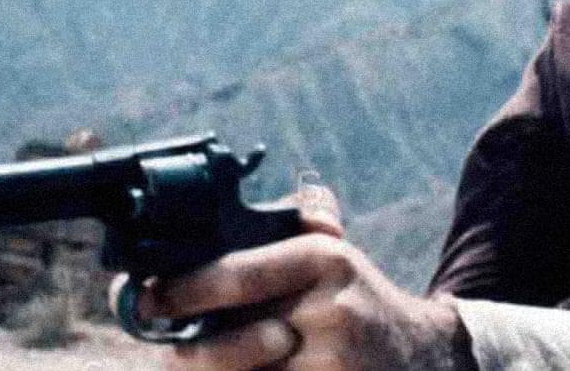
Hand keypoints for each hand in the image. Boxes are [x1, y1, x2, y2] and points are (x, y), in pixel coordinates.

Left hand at [119, 186, 473, 369]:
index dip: (182, 291)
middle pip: (232, 339)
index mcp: (323, 258)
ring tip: (202, 365)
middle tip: (168, 349)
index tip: (146, 298)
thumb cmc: (358, 304)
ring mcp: (334, 360)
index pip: (237, 274)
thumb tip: (214, 213)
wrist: (424, 357)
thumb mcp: (334, 256)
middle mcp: (332, 308)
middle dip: (191, 350)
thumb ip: (289, 229)